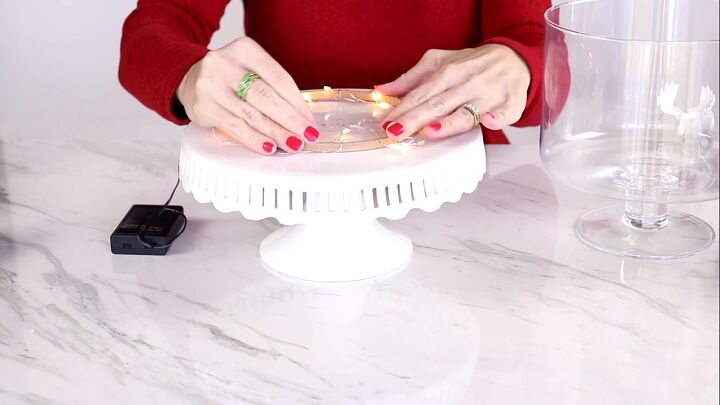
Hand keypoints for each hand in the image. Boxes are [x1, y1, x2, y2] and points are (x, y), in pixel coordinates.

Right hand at [177, 37, 318, 153]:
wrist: (188, 77)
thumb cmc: (229, 76)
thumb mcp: (250, 69)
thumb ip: (272, 88)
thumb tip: (301, 118)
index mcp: (245, 49)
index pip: (279, 78)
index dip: (298, 103)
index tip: (310, 121)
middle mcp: (225, 64)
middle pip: (266, 96)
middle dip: (290, 119)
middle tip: (307, 135)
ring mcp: (211, 86)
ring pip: (251, 114)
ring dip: (276, 132)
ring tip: (292, 144)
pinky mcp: (203, 107)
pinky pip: (235, 127)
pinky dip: (255, 139)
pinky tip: (269, 146)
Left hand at [375, 44, 529, 138]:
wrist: (515, 59)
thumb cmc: (474, 64)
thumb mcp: (440, 62)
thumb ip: (411, 78)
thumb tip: (383, 90)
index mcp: (448, 72)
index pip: (420, 94)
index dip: (402, 108)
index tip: (386, 122)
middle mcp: (466, 84)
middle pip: (437, 104)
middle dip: (415, 118)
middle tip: (396, 132)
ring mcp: (488, 96)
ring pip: (465, 112)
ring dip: (449, 122)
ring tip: (430, 130)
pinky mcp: (509, 105)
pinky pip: (503, 114)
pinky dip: (496, 118)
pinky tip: (488, 122)